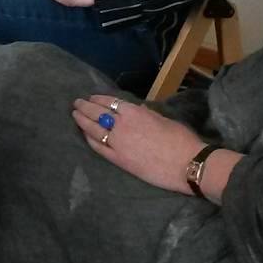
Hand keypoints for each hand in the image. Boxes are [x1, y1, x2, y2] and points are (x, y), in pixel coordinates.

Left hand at [72, 94, 206, 193]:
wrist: (187, 165)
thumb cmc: (180, 139)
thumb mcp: (163, 119)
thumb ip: (146, 113)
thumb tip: (136, 110)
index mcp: (134, 112)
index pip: (110, 102)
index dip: (98, 99)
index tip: (91, 97)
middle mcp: (121, 126)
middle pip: (97, 113)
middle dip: (84, 107)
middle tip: (76, 103)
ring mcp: (117, 144)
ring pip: (93, 130)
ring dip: (82, 121)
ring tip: (75, 115)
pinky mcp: (118, 160)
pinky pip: (98, 148)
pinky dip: (89, 139)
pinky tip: (85, 135)